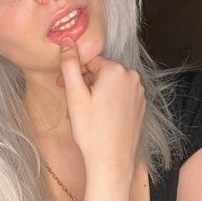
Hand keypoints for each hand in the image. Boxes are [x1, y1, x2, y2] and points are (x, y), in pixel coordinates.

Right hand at [57, 37, 145, 172]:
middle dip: (84, 84)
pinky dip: (107, 103)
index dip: (73, 74)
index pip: (88, 62)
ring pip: (109, 85)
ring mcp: (139, 93)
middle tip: (72, 104)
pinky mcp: (140, 106)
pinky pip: (119, 97)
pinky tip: (98, 120)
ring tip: (84, 114)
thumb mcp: (74, 94)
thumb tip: (67, 40)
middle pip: (100, 72)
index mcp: (116, 70)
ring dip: (94, 94)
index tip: (61, 87)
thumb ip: (70, 64)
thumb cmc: (91, 130)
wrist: (111, 160)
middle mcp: (132, 77)